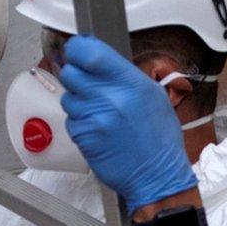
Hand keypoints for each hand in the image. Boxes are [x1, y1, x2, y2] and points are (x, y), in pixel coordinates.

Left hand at [59, 36, 197, 213]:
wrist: (156, 176)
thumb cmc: (158, 140)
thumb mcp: (152, 96)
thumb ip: (124, 76)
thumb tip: (100, 61)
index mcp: (131, 83)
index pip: (90, 53)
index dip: (78, 49)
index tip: (77, 51)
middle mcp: (110, 98)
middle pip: (71, 73)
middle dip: (76, 76)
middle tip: (88, 85)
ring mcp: (94, 118)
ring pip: (68, 98)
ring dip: (79, 102)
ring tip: (100, 114)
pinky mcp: (83, 137)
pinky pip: (71, 120)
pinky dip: (80, 123)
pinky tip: (98, 130)